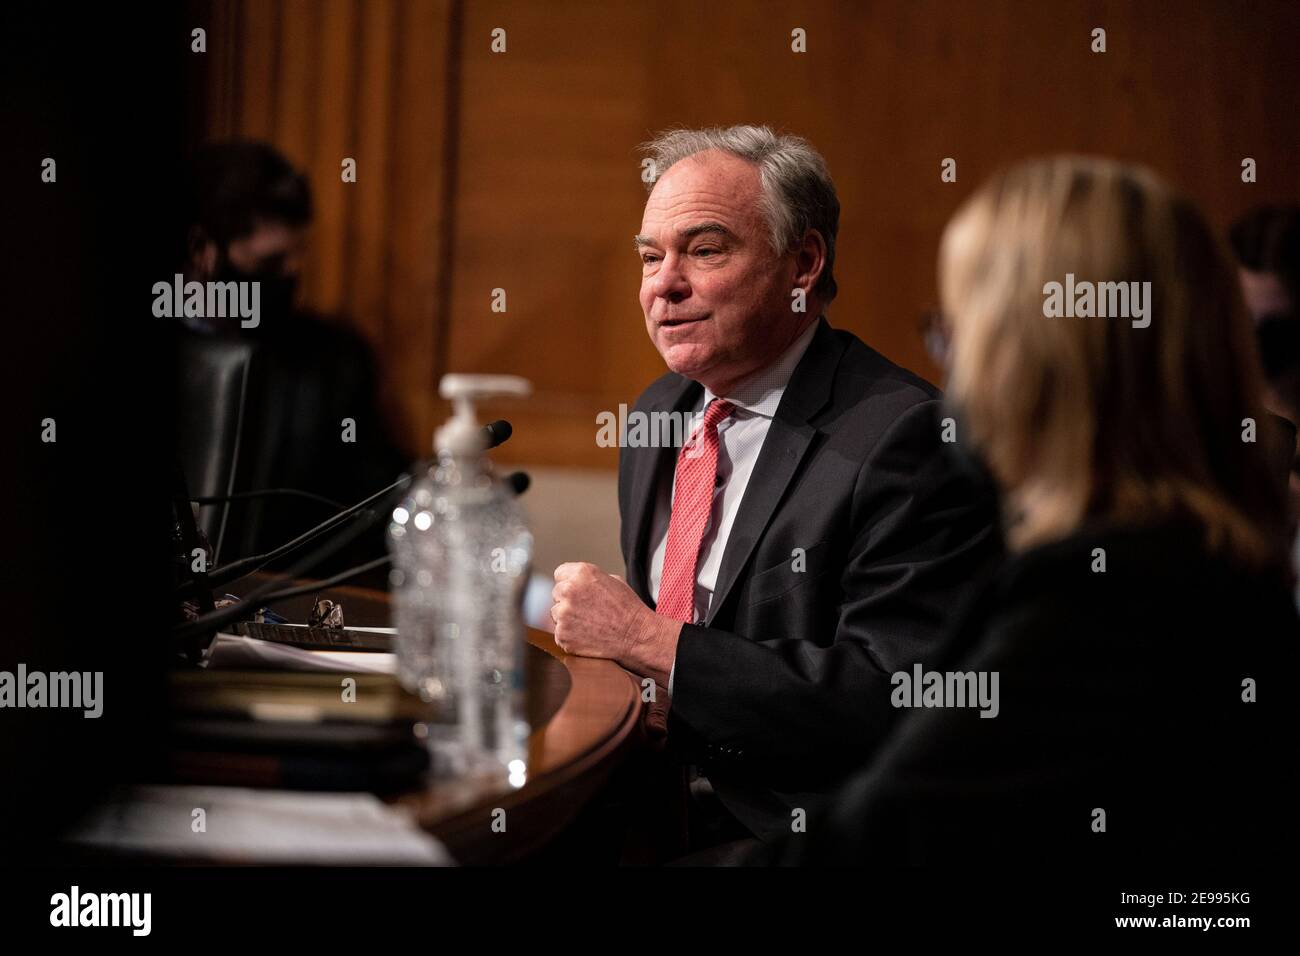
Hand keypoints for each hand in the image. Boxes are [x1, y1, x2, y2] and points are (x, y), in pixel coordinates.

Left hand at [550, 562, 679, 683]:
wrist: (636, 635)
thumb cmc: (628, 608)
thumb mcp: (612, 580)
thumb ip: (588, 579)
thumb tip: (574, 581)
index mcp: (581, 573)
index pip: (560, 574)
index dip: (570, 583)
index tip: (578, 593)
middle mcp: (568, 590)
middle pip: (557, 593)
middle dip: (568, 601)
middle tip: (587, 611)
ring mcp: (563, 614)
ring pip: (556, 614)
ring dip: (567, 619)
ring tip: (589, 624)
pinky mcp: (562, 634)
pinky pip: (559, 633)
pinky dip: (569, 636)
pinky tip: (586, 635)